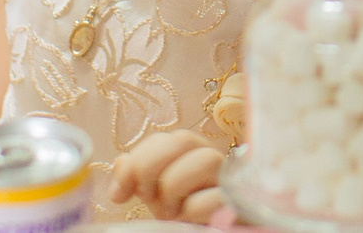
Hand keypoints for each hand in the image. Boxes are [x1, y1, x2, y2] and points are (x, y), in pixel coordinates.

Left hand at [108, 131, 233, 224]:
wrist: (210, 232)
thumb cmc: (186, 218)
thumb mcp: (157, 197)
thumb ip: (139, 176)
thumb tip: (121, 163)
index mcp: (193, 155)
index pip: (165, 138)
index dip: (137, 159)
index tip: (118, 194)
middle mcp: (215, 160)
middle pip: (183, 139)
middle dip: (152, 167)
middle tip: (147, 199)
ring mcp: (232, 180)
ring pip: (205, 160)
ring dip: (175, 188)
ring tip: (172, 213)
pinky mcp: (244, 203)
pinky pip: (216, 197)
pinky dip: (194, 211)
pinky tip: (190, 221)